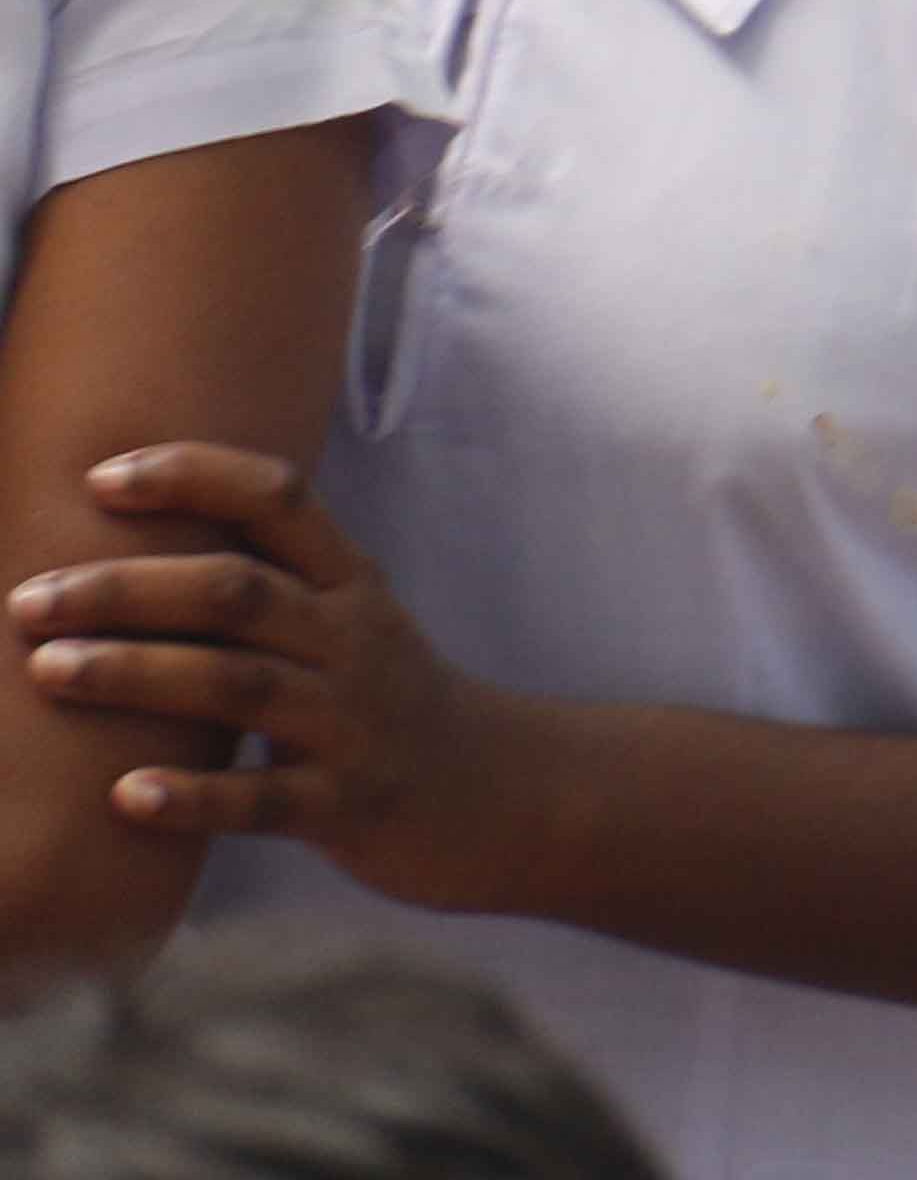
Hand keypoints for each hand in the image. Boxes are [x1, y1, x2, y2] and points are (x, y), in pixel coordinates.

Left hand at [11, 442, 540, 914]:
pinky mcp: (348, 805)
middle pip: (238, 593)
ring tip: (48, 670)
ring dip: (138, 673)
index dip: (193, 476)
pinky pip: (263, 799)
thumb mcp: (353, 628)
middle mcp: (355, 642)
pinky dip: (193, 795)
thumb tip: (130, 557)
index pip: (279, 499)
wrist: (504, 795)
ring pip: (240, 685)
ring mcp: (355, 723)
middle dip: (127, 588)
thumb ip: (268, 592)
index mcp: (352, 587)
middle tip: (30, 600)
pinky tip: (126, 795)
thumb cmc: (395, 706)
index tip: (102, 478)